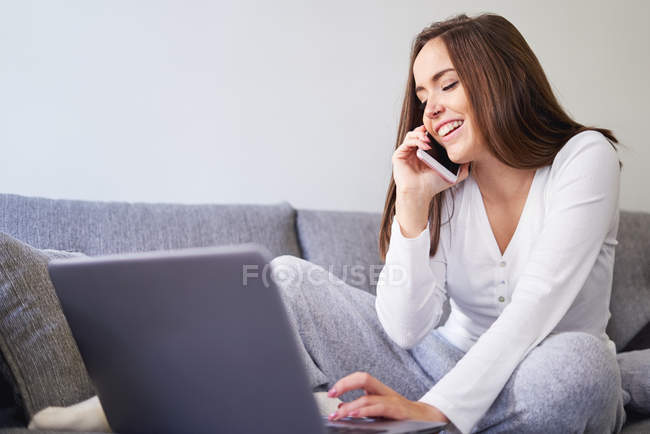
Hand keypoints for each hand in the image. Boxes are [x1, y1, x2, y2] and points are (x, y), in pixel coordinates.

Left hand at [326, 371, 448, 423]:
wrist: (429, 420)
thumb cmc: (402, 416)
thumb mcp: (379, 410)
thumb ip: (361, 407)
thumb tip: (341, 407)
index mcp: (380, 390)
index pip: (360, 378)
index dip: (345, 382)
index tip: (330, 392)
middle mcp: (386, 392)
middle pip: (364, 378)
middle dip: (345, 384)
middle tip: (330, 394)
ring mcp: (394, 401)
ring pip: (369, 397)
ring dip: (351, 406)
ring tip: (338, 414)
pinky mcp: (400, 412)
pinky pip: (380, 408)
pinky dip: (365, 411)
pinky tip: (355, 415)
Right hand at [392, 125, 469, 198]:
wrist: (420, 193)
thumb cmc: (433, 186)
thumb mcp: (453, 174)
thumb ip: (462, 166)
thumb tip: (471, 158)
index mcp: (425, 154)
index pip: (428, 137)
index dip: (434, 132)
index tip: (443, 132)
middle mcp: (414, 152)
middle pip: (419, 133)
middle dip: (427, 130)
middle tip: (436, 133)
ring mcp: (406, 153)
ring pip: (412, 134)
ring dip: (421, 134)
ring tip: (430, 140)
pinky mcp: (399, 155)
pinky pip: (407, 141)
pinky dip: (416, 140)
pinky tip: (425, 145)